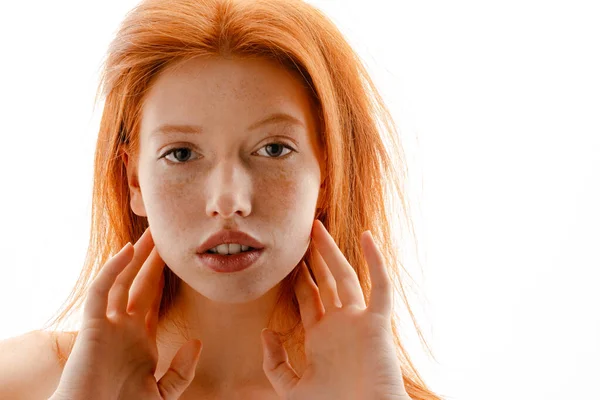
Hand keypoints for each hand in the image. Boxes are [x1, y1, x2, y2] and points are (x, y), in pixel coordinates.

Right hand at [52, 227, 201, 399]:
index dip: (164, 279)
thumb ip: (181, 371)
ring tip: (151, 234)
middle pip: (141, 284)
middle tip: (165, 236)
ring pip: (123, 281)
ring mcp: (108, 324)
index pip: (154, 301)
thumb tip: (196, 342)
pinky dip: (113, 270)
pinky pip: (101, 291)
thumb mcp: (162, 394)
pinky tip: (128, 251)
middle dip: (153, 261)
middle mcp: (124, 327)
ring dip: (136, 256)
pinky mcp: (92, 325)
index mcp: (141, 340)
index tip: (178, 260)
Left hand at [260, 219, 410, 399]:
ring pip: (345, 277)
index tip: (289, 258)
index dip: (299, 277)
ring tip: (318, 228)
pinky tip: (367, 238)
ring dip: (332, 252)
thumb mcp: (293, 388)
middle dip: (314, 258)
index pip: (308, 298)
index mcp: (321, 337)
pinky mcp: (377, 322)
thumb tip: (266, 333)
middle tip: (304, 233)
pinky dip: (375, 262)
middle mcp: (339, 324)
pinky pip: (379, 287)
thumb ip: (275, 363)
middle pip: (326, 281)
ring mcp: (359, 320)